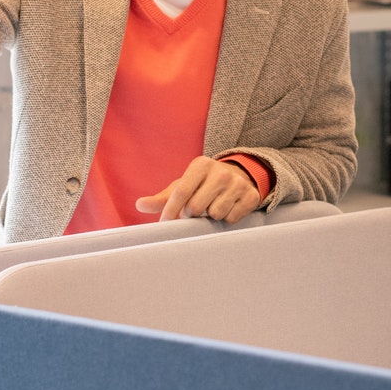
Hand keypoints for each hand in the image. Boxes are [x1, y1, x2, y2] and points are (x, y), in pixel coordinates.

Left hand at [136, 156, 260, 223]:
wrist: (239, 177)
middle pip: (196, 207)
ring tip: (212, 207)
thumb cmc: (203, 184)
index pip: (181, 192)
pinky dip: (226, 219)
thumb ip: (162, 198)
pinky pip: (231, 218)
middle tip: (194, 212)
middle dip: (192, 215)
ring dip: (210, 218)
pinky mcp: (251, 196)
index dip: (171, 211)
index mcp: (201, 165)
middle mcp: (221, 172)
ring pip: (215, 214)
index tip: (165, 224)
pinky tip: (227, 209)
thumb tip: (139, 205)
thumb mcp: (183, 185)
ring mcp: (238, 184)